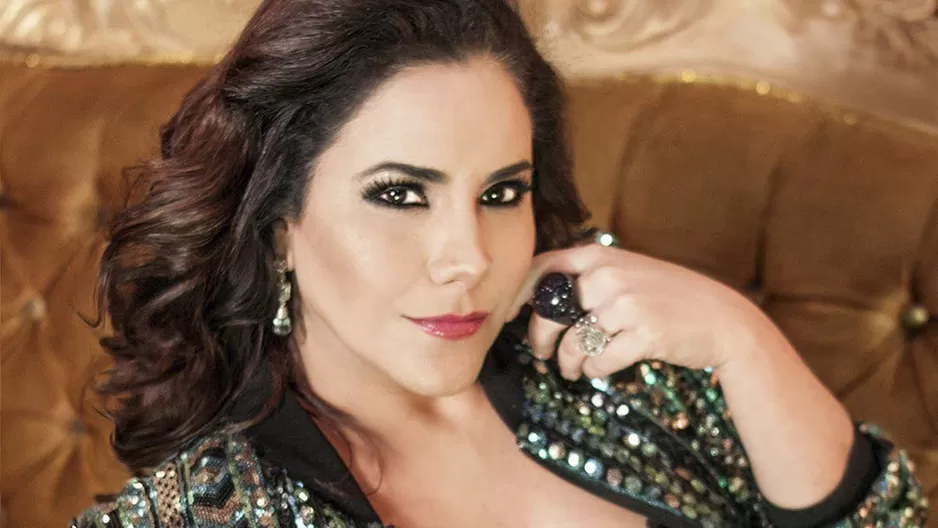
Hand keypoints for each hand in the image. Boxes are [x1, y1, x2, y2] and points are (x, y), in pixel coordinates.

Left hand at [510, 245, 778, 379]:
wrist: (720, 318)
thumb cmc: (667, 297)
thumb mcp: (626, 272)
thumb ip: (587, 278)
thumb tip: (535, 301)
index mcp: (599, 256)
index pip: (542, 268)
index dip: (517, 294)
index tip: (506, 315)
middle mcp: (608, 275)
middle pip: (549, 311)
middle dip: (540, 338)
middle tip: (543, 353)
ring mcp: (627, 303)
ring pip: (573, 342)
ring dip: (568, 362)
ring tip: (573, 369)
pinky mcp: (644, 333)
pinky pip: (600, 360)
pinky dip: (595, 369)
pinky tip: (599, 369)